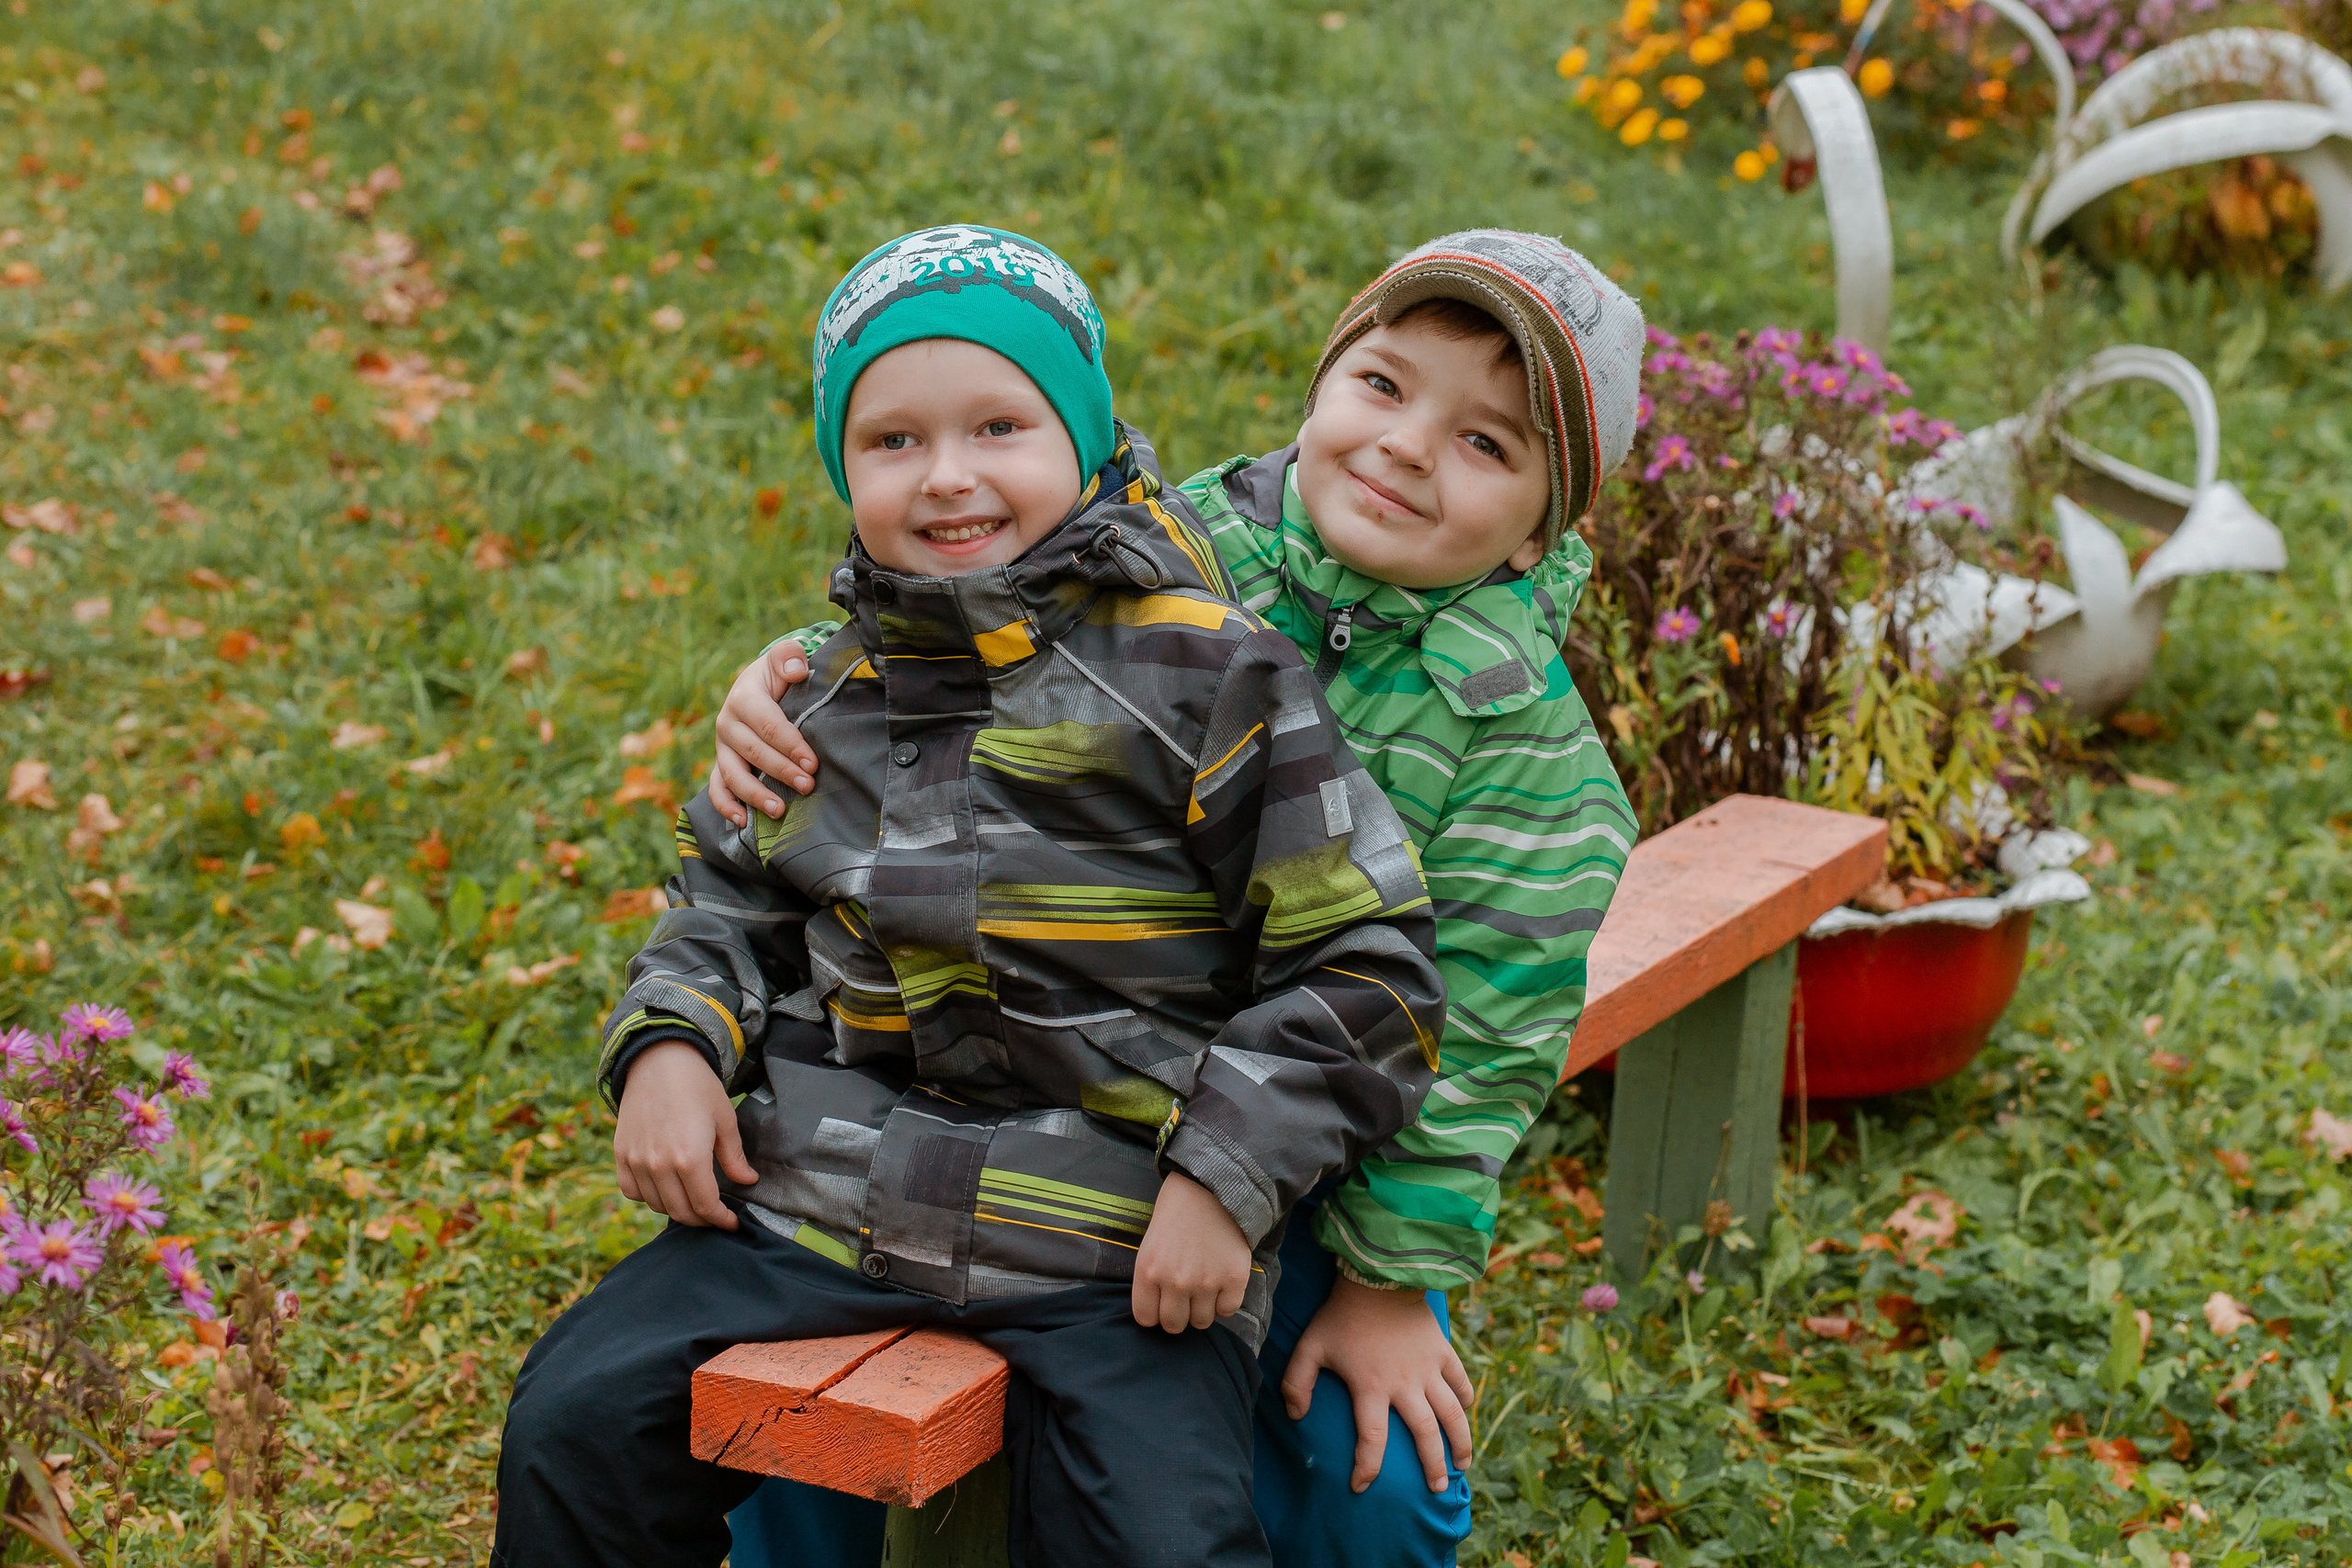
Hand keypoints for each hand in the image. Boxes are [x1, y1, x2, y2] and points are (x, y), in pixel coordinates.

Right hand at [613, 1041, 757, 1229]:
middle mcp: (659, 1164)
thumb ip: (734, 1157)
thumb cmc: (698, 1087)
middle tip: (715, 1215)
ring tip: (692, 1200)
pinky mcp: (621, 1154)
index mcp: (690, 1157)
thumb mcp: (725, 1119)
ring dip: (676, 1209)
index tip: (731, 1222)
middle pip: (680, 1211)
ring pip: (656, 1204)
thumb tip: (748, 1182)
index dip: (721, 1220)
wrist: (659, 1060)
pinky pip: (632, 1191)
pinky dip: (648, 1197)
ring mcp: (636, 1160)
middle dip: (701, 1219)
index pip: (705, 1206)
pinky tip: (664, 1188)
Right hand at [709, 640, 817, 825]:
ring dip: (755, 795)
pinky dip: (725, 806)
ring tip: (780, 810)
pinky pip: (716, 788)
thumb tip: (796, 670)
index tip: (812, 763)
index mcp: (743, 697)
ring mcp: (722, 747)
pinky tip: (743, 822)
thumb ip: (789, 656)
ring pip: (733, 775)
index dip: (790, 746)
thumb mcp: (783, 658)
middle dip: (781, 771)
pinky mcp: (721, 764)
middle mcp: (727, 724)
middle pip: (754, 753)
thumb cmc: (777, 675)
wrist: (758, 686)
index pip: (769, 725)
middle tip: (808, 786)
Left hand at [1131, 1171, 1251, 1332]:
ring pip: (1202, 1322)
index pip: (1146, 1319)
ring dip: (1203, 1309)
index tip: (1162, 1303)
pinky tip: (1222, 1281)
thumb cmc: (1176, 1213)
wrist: (1211, 1186)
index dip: (1155, 1313)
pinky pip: (1228, 1310)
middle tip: (1185, 1297)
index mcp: (1148, 1271)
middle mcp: (1175, 1281)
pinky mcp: (1234, 1278)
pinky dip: (1225, 1301)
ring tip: (1204, 1286)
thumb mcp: (1150, 1244)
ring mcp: (1206, 1282)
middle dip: (1178, 1315)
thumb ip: (1151, 1279)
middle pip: (1174, 1325)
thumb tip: (1158, 1312)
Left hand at [1280, 1275, 1473, 1493]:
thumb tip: (1295, 1416)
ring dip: (1460, 1442)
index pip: (1372, 1439)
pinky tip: (1465, 1412)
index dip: (1367, 1467)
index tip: (1361, 1486)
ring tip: (1462, 1465)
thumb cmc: (1341, 1314)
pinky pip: (1461, 1381)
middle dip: (1432, 1466)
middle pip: (1425, 1435)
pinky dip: (1465, 1399)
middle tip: (1435, 1489)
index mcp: (1371, 1386)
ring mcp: (1428, 1368)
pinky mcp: (1443, 1351)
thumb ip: (1297, 1382)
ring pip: (1452, 1414)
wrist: (1377, 1275)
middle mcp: (1405, 1383)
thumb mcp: (1310, 1346)